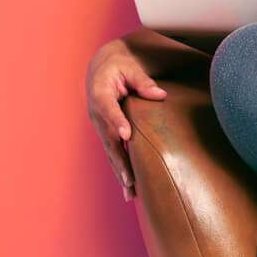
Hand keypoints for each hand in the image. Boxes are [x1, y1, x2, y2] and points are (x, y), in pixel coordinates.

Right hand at [85, 38, 168, 201]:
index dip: (117, 122)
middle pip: (108, 139)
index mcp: (100, 94)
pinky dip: (119, 166)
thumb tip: (160, 94)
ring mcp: (100, 124)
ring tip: (130, 191)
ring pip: (110, 150)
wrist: (101, 67)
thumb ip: (143, 80)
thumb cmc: (118, 65)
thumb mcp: (130, 67)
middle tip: (130, 179)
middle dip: (119, 159)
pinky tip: (128, 184)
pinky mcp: (105, 131)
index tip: (126, 134)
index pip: (109, 109)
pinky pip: (113, 151)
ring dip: (120, 170)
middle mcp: (97, 113)